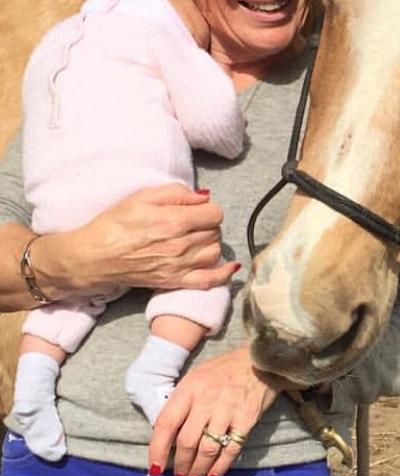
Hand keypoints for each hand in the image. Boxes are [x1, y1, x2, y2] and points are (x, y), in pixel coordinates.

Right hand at [39, 183, 237, 297]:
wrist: (93, 257)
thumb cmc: (113, 224)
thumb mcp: (141, 196)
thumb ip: (176, 193)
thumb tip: (203, 196)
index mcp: (173, 221)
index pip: (214, 213)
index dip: (207, 208)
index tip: (196, 208)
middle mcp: (180, 246)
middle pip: (215, 232)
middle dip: (208, 223)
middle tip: (191, 221)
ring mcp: (178, 267)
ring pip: (215, 252)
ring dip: (211, 243)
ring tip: (196, 238)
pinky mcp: (174, 282)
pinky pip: (209, 281)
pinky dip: (223, 275)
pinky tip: (230, 267)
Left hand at [149, 345, 283, 475]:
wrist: (260, 358)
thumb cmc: (225, 369)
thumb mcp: (198, 376)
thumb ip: (183, 401)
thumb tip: (168, 432)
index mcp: (190, 387)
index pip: (167, 422)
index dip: (157, 449)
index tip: (154, 467)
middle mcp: (207, 399)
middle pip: (187, 441)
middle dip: (180, 465)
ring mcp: (228, 410)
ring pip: (207, 450)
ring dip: (197, 470)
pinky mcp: (247, 419)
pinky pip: (230, 450)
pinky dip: (219, 468)